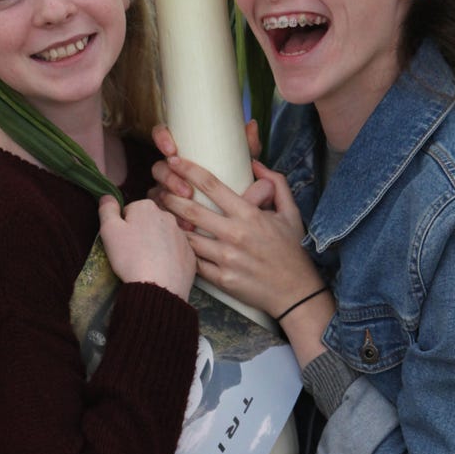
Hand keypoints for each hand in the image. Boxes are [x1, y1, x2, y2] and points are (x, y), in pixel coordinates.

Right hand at [98, 195, 195, 301]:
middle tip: (132, 252)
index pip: (129, 211)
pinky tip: (160, 270)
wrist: (159, 287)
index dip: (122, 227)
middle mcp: (168, 216)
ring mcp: (182, 235)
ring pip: (163, 236)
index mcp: (147, 207)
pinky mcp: (190, 254)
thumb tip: (107, 196)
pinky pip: (175, 251)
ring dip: (154, 244)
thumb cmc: (130, 257)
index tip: (121, 242)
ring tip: (146, 263)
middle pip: (147, 222)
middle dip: (140, 233)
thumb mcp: (109, 231)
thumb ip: (107, 209)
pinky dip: (168, 258)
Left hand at [151, 149, 322, 320]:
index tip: (174, 160)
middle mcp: (234, 234)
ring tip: (162, 216)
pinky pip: (194, 262)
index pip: (212, 185)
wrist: (295, 293)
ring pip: (187, 237)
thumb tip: (256, 163)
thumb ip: (276, 183)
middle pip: (190, 210)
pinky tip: (175, 244)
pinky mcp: (221, 279)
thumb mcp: (291, 213)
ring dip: (172, 224)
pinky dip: (183, 251)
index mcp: (249, 215)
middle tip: (159, 189)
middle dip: (169, 196)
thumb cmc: (291, 251)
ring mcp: (225, 259)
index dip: (188, 169)